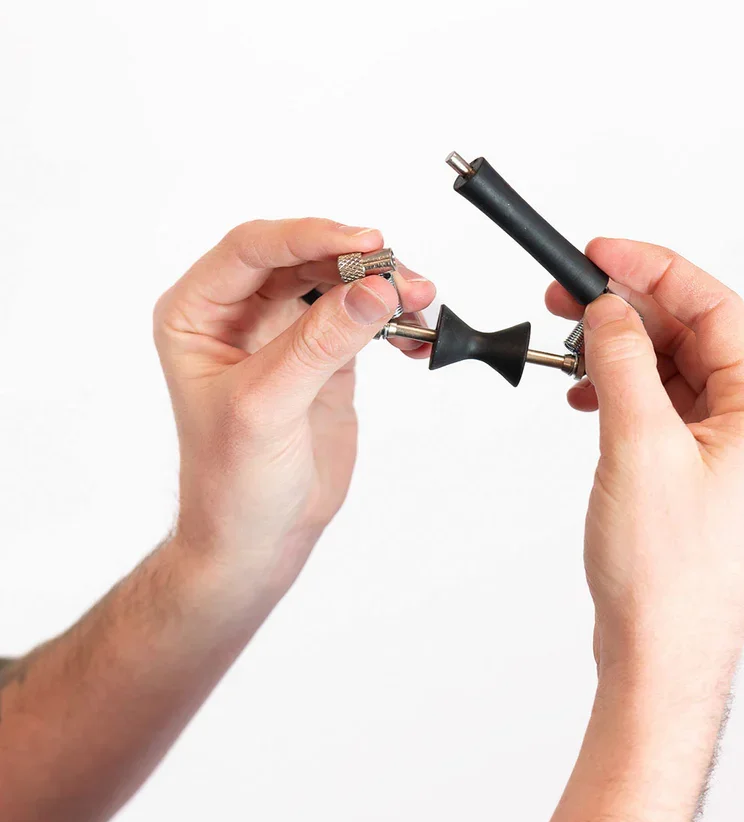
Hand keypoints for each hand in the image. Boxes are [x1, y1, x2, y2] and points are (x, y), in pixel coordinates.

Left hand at [154, 218, 434, 601]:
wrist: (259, 536)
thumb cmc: (231, 481)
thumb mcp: (267, 407)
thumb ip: (320, 343)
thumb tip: (375, 291)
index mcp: (198, 314)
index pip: (252, 248)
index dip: (308, 237)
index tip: (364, 245)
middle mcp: (240, 314)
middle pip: (303, 258)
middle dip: (357, 263)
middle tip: (402, 279)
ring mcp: (286, 333)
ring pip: (339, 283)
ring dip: (383, 288)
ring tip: (419, 302)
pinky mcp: (325, 357)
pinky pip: (363, 319)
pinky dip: (392, 319)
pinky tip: (412, 335)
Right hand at [515, 241, 743, 821]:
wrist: (659, 653)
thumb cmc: (666, 576)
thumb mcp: (639, 449)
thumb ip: (623, 366)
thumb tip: (607, 310)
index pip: (714, 309)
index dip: (655, 270)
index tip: (603, 252)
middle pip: (691, 334)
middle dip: (628, 308)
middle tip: (571, 292)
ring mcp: (717, 451)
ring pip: (669, 370)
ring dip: (618, 349)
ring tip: (568, 341)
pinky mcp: (685, 472)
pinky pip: (655, 407)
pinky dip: (617, 389)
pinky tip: (584, 392)